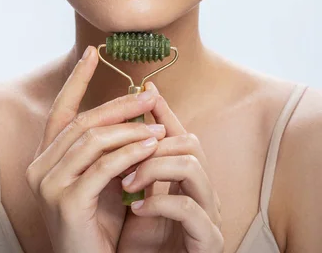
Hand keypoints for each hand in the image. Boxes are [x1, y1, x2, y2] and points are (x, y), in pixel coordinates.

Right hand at [25, 46, 164, 252]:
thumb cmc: (100, 223)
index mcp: (46, 158)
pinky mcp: (67, 202)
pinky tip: (151, 145)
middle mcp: (40, 168)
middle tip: (148, 96)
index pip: (61, 110)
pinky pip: (104, 166)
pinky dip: (130, 152)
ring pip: (93, 140)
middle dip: (118, 106)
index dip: (76, 79)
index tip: (93, 53)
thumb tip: (136, 108)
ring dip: (129, 129)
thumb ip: (110, 146)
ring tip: (157, 124)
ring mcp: (49, 185)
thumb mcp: (104, 176)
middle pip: (82, 122)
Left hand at [116, 82, 222, 252]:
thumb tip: (119, 121)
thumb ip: (134, 161)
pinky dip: (160, 204)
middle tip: (121, 152)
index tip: (144, 89)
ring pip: (193, 167)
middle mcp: (203, 190)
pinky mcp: (208, 240)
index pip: (180, 131)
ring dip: (154, 169)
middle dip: (152, 142)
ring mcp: (208, 214)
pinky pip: (189, 209)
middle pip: (190, 142)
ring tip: (125, 184)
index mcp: (187, 177)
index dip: (164, 108)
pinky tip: (135, 210)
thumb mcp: (136, 195)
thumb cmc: (144, 242)